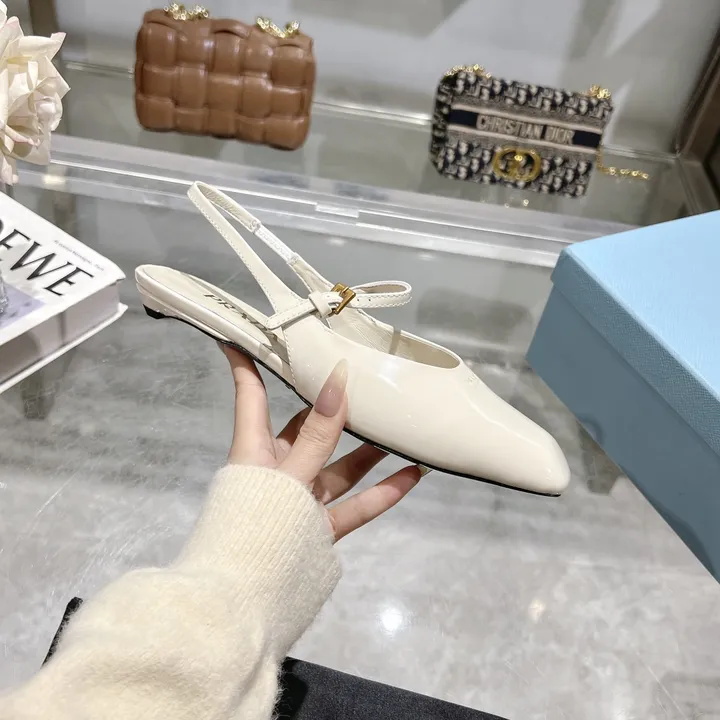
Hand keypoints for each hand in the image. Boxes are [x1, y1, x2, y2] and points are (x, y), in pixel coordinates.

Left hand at [222, 346, 421, 540]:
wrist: (244, 603)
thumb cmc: (256, 524)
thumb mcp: (288, 474)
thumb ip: (317, 434)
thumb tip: (339, 379)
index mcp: (255, 450)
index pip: (252, 397)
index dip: (247, 364)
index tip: (244, 333)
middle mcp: (277, 471)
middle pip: (306, 429)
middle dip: (334, 408)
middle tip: (364, 380)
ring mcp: (299, 501)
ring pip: (338, 467)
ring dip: (367, 449)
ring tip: (397, 423)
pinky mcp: (318, 529)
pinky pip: (355, 505)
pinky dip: (383, 492)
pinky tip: (413, 474)